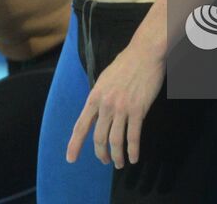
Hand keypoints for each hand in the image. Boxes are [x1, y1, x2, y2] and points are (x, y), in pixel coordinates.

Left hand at [66, 39, 163, 168]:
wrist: (145, 52)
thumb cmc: (126, 63)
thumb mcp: (105, 78)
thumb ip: (99, 96)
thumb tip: (96, 111)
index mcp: (95, 96)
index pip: (81, 125)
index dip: (75, 144)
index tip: (70, 159)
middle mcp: (106, 105)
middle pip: (99, 137)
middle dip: (101, 154)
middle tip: (105, 161)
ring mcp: (122, 108)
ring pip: (115, 141)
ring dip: (117, 156)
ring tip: (119, 163)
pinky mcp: (138, 110)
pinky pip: (133, 136)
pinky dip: (133, 150)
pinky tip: (134, 157)